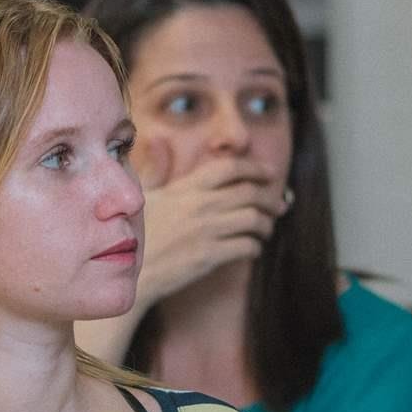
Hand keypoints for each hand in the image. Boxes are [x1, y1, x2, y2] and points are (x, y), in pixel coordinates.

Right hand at [133, 139, 290, 305]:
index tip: (270, 173)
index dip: (255, 167)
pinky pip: (246, 247)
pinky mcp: (209, 256)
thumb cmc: (136, 233)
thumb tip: (158, 140)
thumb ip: (156, 167)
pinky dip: (255, 247)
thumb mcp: (142, 194)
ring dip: (267, 224)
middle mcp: (200, 206)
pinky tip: (252, 248)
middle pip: (250, 193)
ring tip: (266, 228)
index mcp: (187, 187)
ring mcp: (206, 231)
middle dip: (271, 198)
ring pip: (254, 220)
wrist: (132, 271)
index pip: (230, 167)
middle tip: (280, 204)